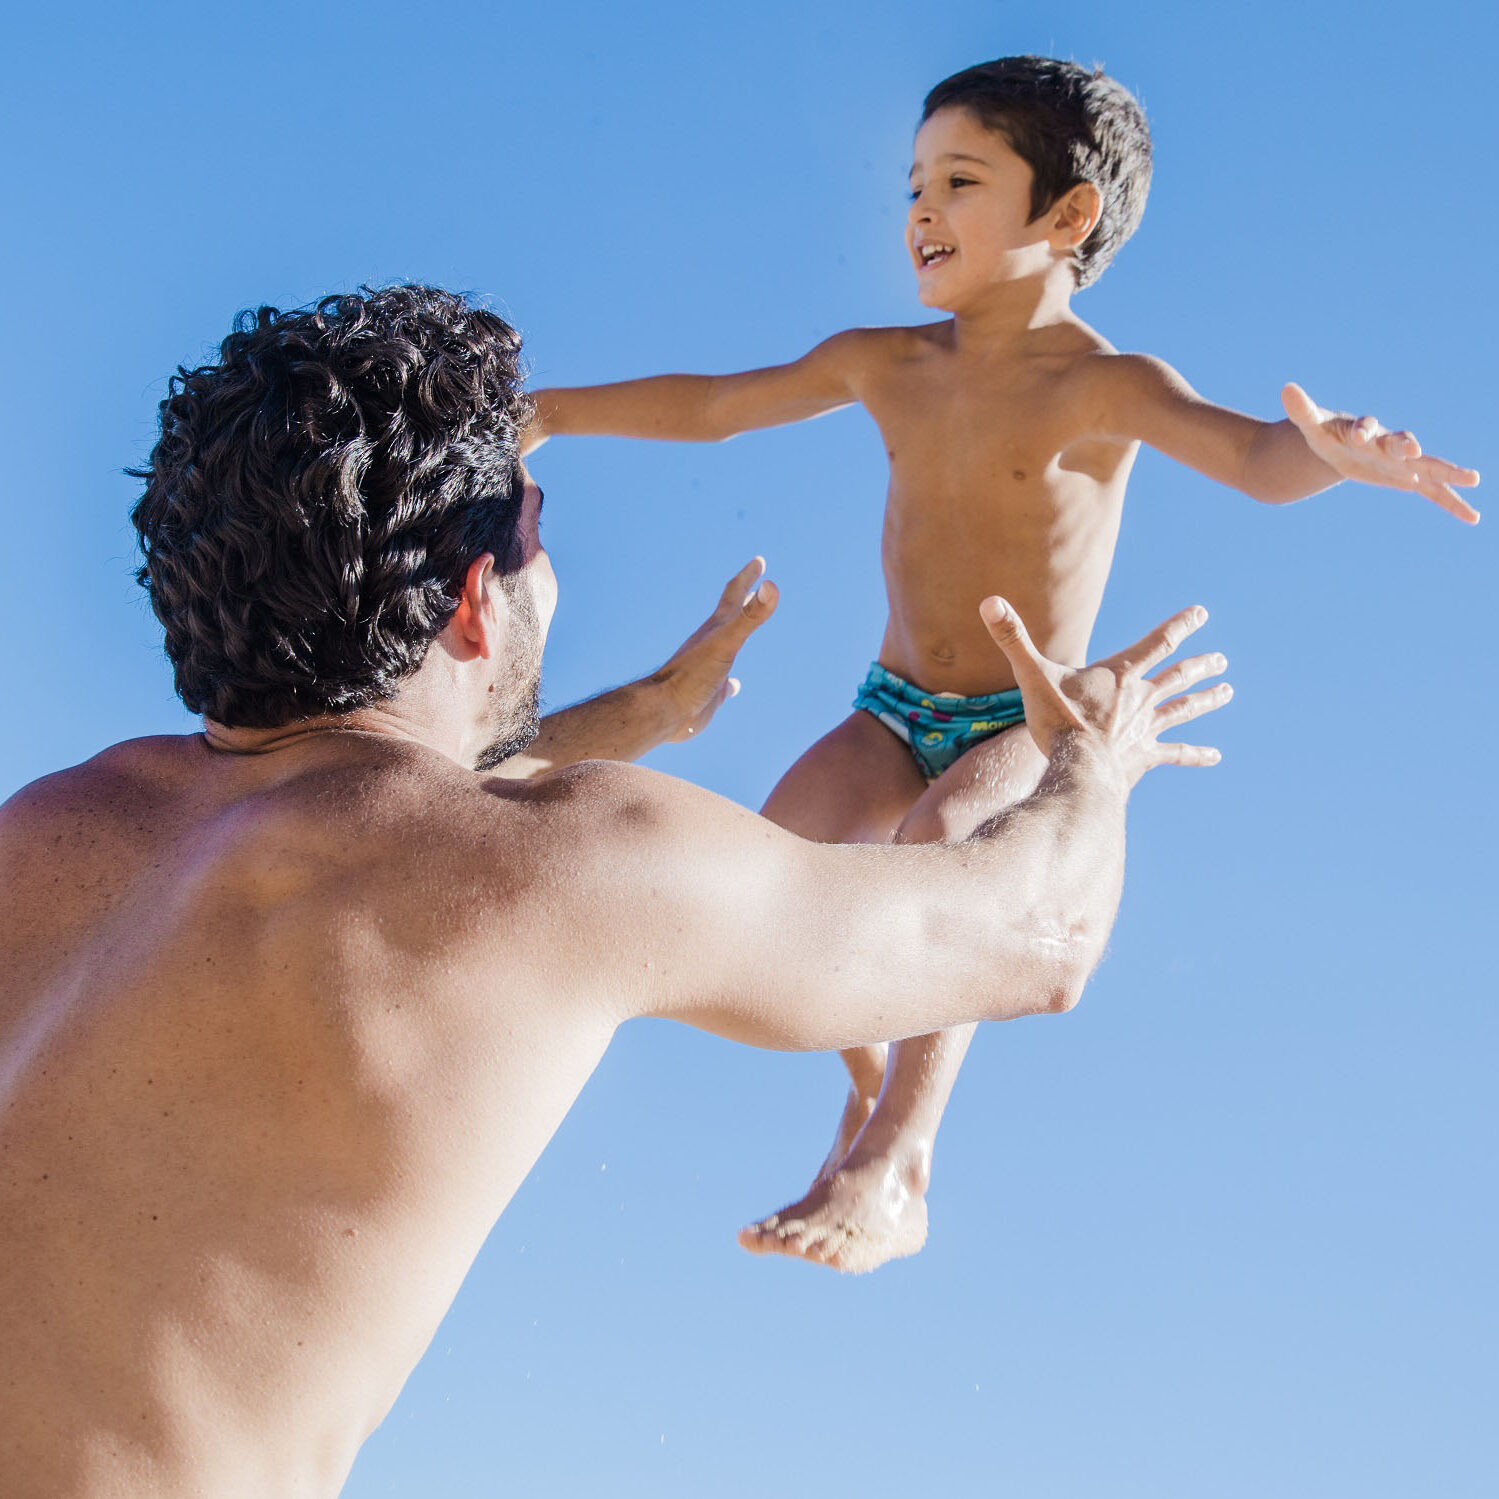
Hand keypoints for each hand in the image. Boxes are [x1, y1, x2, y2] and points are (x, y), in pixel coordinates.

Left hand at [653, 557, 778, 742]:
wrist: (665, 710)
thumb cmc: (693, 675)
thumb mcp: (727, 642)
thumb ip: (750, 616)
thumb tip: (771, 586)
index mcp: (717, 628)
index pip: (734, 594)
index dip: (748, 576)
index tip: (759, 561)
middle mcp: (713, 644)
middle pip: (731, 615)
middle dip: (745, 598)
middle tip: (756, 584)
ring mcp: (711, 668)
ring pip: (727, 647)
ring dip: (737, 636)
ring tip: (743, 631)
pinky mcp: (709, 693)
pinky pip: (724, 685)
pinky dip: (730, 683)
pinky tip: (732, 686)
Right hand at [979, 598, 1230, 786]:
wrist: (1079, 769)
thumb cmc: (1057, 722)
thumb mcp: (1032, 676)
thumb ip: (1013, 639)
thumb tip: (989, 601)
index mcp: (1119, 675)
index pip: (1157, 642)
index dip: (1180, 626)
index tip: (1203, 612)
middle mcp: (1141, 698)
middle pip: (1177, 676)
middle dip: (1199, 665)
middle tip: (1221, 659)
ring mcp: (1146, 728)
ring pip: (1183, 709)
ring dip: (1206, 699)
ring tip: (1228, 691)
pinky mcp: (1145, 756)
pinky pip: (1176, 753)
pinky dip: (1196, 754)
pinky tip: (1216, 756)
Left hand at [1281, 382, 1479, 524]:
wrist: (1343, 445)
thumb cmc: (1327, 433)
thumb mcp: (1312, 425)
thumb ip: (1302, 410)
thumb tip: (1286, 388)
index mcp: (1363, 430)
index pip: (1364, 427)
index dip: (1362, 430)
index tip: (1359, 434)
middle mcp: (1387, 443)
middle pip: (1400, 442)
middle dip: (1406, 445)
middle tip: (1413, 448)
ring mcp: (1401, 461)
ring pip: (1428, 465)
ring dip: (1448, 472)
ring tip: (1473, 478)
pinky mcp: (1408, 478)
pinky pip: (1433, 492)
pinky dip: (1451, 503)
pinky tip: (1472, 518)